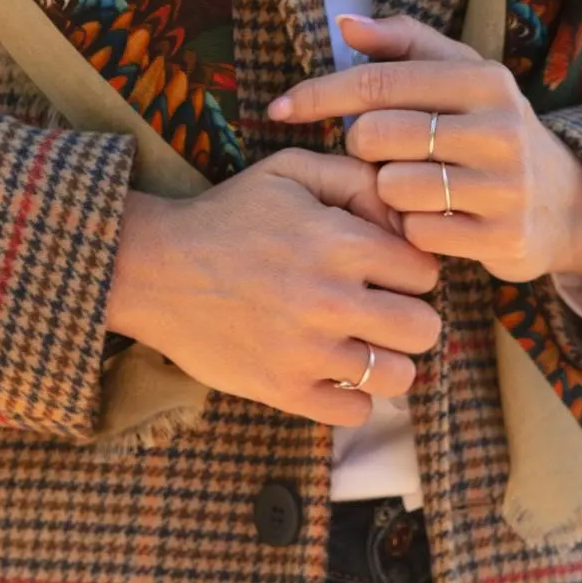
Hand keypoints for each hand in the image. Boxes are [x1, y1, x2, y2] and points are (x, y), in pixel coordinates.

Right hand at [103, 147, 442, 426]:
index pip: (425, 271)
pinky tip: (333, 369)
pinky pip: (356, 412)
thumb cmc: (230, 214)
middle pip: (425, 329)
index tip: (387, 270)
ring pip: (398, 376)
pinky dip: (353, 395)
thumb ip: (355, 177)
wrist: (156, 268)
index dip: (410, 268)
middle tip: (383, 309)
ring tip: (363, 342)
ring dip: (387, 360)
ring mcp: (309, 352)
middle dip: (411, 316)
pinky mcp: (284, 392)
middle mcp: (332, 300)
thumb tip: (403, 215)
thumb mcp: (290, 170)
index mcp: (340, 242)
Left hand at [267, 12, 581, 290]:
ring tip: (411, 185)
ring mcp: (505, 185)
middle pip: (376, 136)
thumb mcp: (458, 73)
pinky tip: (432, 219)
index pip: (376, 82)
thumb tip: (345, 23)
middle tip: (381, 153)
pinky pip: (419, 233)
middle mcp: (499, 127)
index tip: (278, 108)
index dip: (318, 94)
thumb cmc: (487, 126)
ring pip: (394, 188)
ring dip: (387, 191)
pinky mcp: (505, 237)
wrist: (563, 201)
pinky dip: (412, 228)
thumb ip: (401, 42)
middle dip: (362, 147)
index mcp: (482, 79)